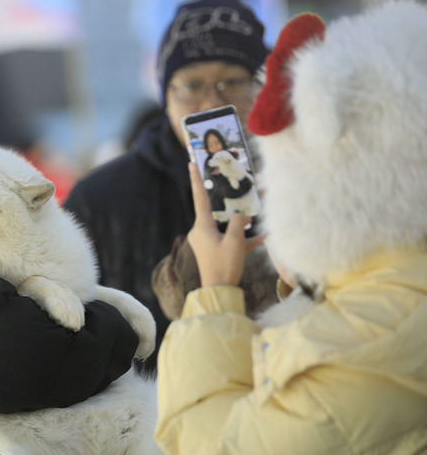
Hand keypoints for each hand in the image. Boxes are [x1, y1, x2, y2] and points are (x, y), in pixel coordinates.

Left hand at [186, 163, 264, 286]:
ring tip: (255, 216)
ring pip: (225, 225)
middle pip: (215, 211)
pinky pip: (229, 239)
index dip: (196, 179)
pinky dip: (243, 239)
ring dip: (240, 224)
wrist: (219, 291)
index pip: (199, 197)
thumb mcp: (235, 240)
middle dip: (227, 203)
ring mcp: (207, 241)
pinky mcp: (215, 251)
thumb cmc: (225, 264)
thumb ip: (239, 222)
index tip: (191, 163)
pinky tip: (262, 237)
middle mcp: (201, 231)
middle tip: (233, 188)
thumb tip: (242, 217)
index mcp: (202, 226)